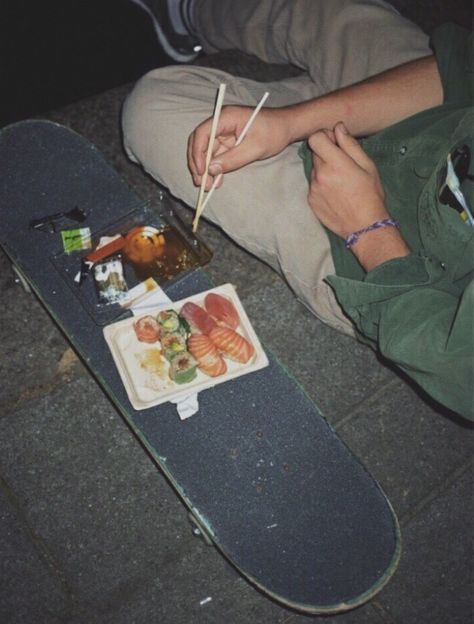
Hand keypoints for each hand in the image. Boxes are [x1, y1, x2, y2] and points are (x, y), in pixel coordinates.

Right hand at [187, 105, 290, 189]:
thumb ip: (233, 159)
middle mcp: (221, 123)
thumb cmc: (274, 132)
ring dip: (205, 169)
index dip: (197, 152)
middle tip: (201, 182)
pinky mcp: (228, 142)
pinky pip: (216, 155)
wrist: (286, 127)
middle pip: (200, 143)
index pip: (202, 133)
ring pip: (206, 152)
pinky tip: (216, 180)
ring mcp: (223, 133)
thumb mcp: (255, 148)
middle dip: (198, 164)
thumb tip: (211, 169)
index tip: (201, 170)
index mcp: (226, 117)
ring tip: (208, 186)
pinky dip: (214, 168)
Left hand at [308, 122, 409, 270]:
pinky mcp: (311, 200)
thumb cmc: (370, 195)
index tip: (334, 142)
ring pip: (314, 170)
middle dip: (326, 153)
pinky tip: (336, 194)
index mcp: (335, 164)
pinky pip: (314, 185)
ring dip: (324, 170)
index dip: (324, 136)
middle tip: (342, 164)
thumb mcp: (367, 166)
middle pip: (315, 153)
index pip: (315, 138)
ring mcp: (313, 189)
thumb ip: (350, 145)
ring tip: (341, 182)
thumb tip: (338, 128)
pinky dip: (322, 185)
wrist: (364, 226)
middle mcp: (320, 175)